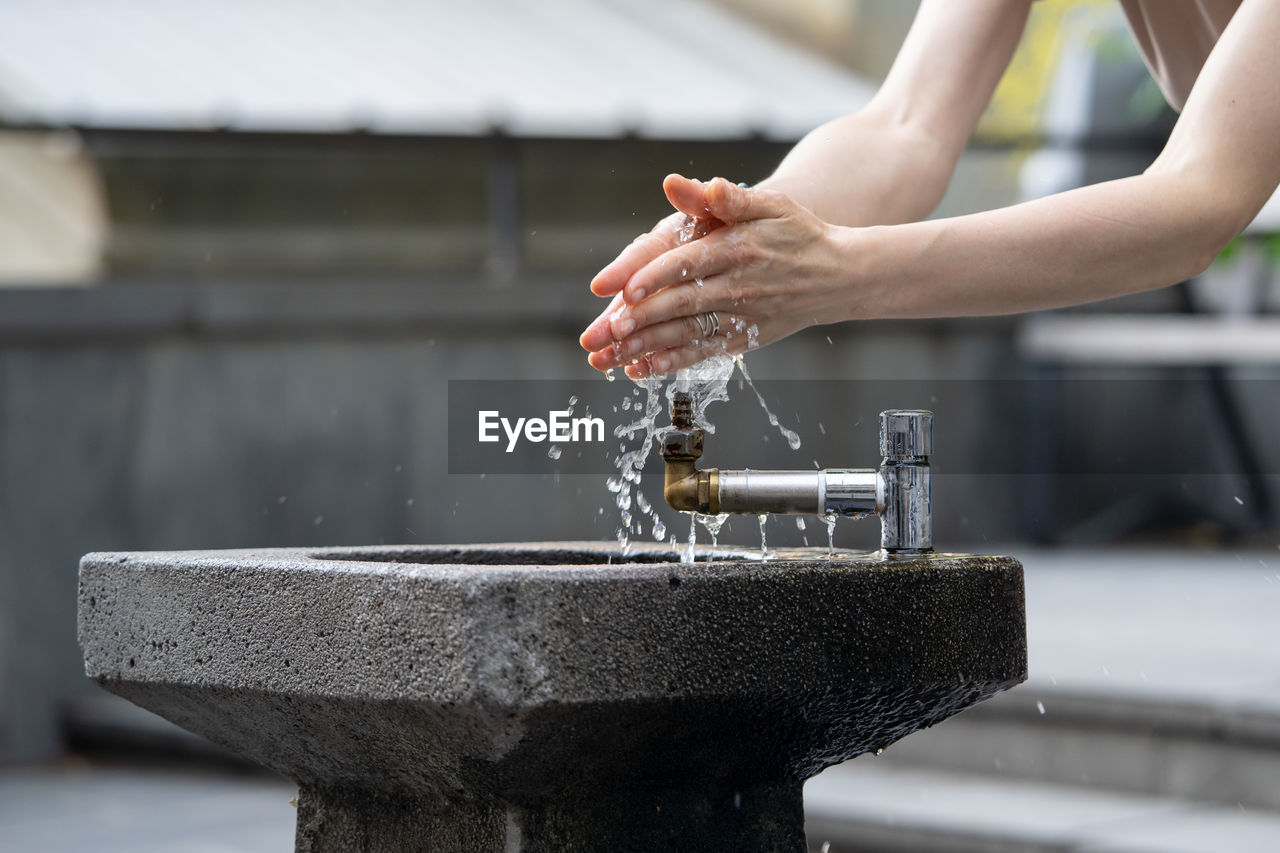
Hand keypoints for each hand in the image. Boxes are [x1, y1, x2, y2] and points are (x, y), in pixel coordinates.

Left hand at [580, 174, 848, 377]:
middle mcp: (737, 286)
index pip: (689, 263)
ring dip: (645, 347)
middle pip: (681, 304)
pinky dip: (669, 363)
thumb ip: (724, 197)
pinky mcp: (742, 338)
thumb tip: (677, 183)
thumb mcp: (769, 204)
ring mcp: (739, 316)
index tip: (627, 289)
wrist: (841, 275)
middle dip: (642, 319)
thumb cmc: (799, 233)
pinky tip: (639, 370)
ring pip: (685, 334)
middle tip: (607, 331)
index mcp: (737, 249)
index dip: (656, 276)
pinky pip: (701, 353)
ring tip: (609, 357)